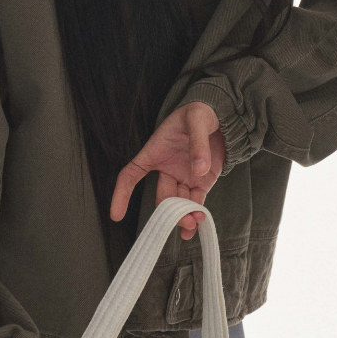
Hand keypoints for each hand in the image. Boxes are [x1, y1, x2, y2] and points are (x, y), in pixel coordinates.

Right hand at [109, 101, 224, 240]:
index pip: (131, 174)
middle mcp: (167, 168)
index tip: (116, 215)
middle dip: (169, 212)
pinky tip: (199, 226)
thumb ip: (198, 144)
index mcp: (155, 151)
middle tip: (184, 222)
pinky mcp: (201, 181)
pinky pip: (196, 201)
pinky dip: (197, 213)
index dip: (122, 193)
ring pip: (179, 202)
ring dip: (184, 216)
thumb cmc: (199, 112)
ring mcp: (183, 176)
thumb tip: (200, 170)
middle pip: (161, 196)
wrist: (220, 116)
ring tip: (194, 225)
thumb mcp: (196, 120)